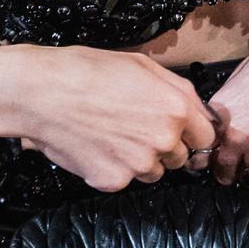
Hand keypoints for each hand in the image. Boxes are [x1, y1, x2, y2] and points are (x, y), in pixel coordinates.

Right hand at [9, 46, 216, 190]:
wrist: (42, 93)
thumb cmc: (87, 73)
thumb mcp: (143, 66)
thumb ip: (177, 90)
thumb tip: (196, 108)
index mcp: (176, 108)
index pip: (206, 136)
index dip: (192, 133)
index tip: (182, 132)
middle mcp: (164, 139)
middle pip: (181, 157)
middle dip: (165, 146)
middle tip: (137, 129)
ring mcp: (139, 164)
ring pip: (155, 171)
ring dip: (141, 160)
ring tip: (114, 135)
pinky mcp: (114, 181)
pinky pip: (125, 180)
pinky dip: (114, 168)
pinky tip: (97, 146)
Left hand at [198, 9, 248, 186]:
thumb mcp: (241, 77)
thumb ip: (230, 107)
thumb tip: (224, 123)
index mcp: (221, 116)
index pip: (202, 153)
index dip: (208, 158)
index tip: (214, 158)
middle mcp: (238, 137)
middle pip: (224, 172)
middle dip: (229, 171)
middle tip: (237, 167)